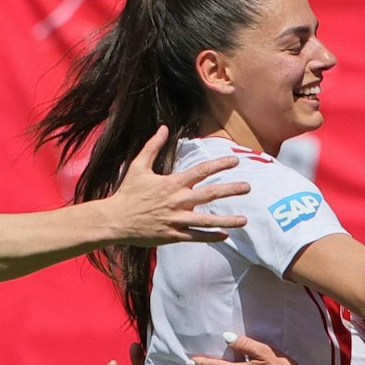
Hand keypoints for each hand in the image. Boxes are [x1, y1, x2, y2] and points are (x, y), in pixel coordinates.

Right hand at [107, 126, 250, 245]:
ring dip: (227, 220)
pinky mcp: (173, 235)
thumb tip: (164, 128)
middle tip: (248, 187)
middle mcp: (178, 201)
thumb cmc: (128, 192)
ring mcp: (177, 220)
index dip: (219, 165)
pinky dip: (211, 237)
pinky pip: (196, 237)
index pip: (201, 171)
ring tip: (244, 220)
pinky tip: (225, 236)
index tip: (235, 161)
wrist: (116, 220)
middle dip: (231, 190)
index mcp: (172, 183)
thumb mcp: (138, 166)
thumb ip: (153, 146)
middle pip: (210, 194)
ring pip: (207, 220)